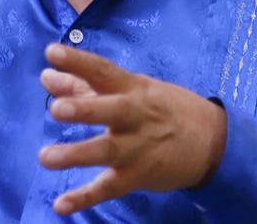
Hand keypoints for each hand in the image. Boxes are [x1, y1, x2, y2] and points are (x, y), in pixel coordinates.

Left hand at [39, 44, 226, 214]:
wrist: (210, 141)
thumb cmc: (161, 108)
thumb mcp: (130, 89)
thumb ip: (84, 84)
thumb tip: (46, 76)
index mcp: (132, 89)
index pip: (103, 71)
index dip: (78, 61)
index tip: (51, 52)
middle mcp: (135, 116)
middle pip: (110, 111)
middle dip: (84, 109)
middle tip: (56, 108)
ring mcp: (137, 148)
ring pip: (106, 151)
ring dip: (76, 155)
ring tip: (45, 157)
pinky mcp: (137, 176)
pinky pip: (109, 188)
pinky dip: (85, 198)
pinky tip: (61, 205)